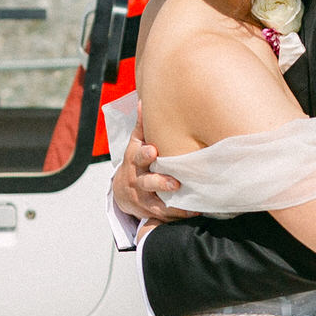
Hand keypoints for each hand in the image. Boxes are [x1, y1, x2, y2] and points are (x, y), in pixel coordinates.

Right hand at [110, 100, 200, 222]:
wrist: (121, 190)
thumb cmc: (136, 161)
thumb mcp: (135, 143)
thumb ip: (142, 125)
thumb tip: (143, 100)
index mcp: (136, 160)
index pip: (139, 156)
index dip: (145, 154)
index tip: (153, 151)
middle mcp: (139, 179)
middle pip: (148, 182)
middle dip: (160, 182)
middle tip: (174, 183)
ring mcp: (143, 197)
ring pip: (156, 203)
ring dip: (172, 204)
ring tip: (188, 205)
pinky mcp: (150, 210)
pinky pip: (163, 215)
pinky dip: (177, 214)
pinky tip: (193, 212)